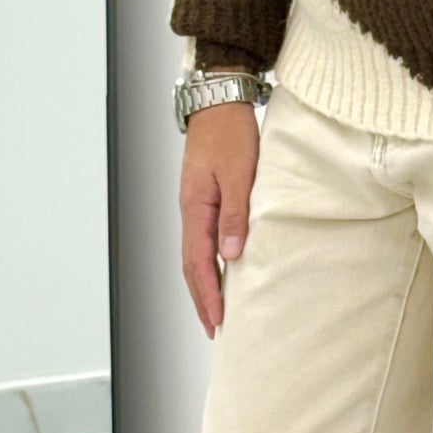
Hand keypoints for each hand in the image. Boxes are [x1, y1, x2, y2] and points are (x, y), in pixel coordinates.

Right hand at [179, 101, 260, 336]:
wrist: (219, 103)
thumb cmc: (231, 133)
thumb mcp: (240, 174)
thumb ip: (237, 215)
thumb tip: (232, 256)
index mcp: (196, 208)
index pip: (199, 262)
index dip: (208, 294)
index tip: (217, 321)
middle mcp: (191, 211)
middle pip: (191, 265)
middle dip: (201, 298)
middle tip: (214, 328)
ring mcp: (196, 206)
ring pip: (195, 254)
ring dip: (203, 284)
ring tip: (215, 309)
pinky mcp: (205, 199)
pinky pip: (203, 240)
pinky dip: (209, 263)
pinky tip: (222, 270)